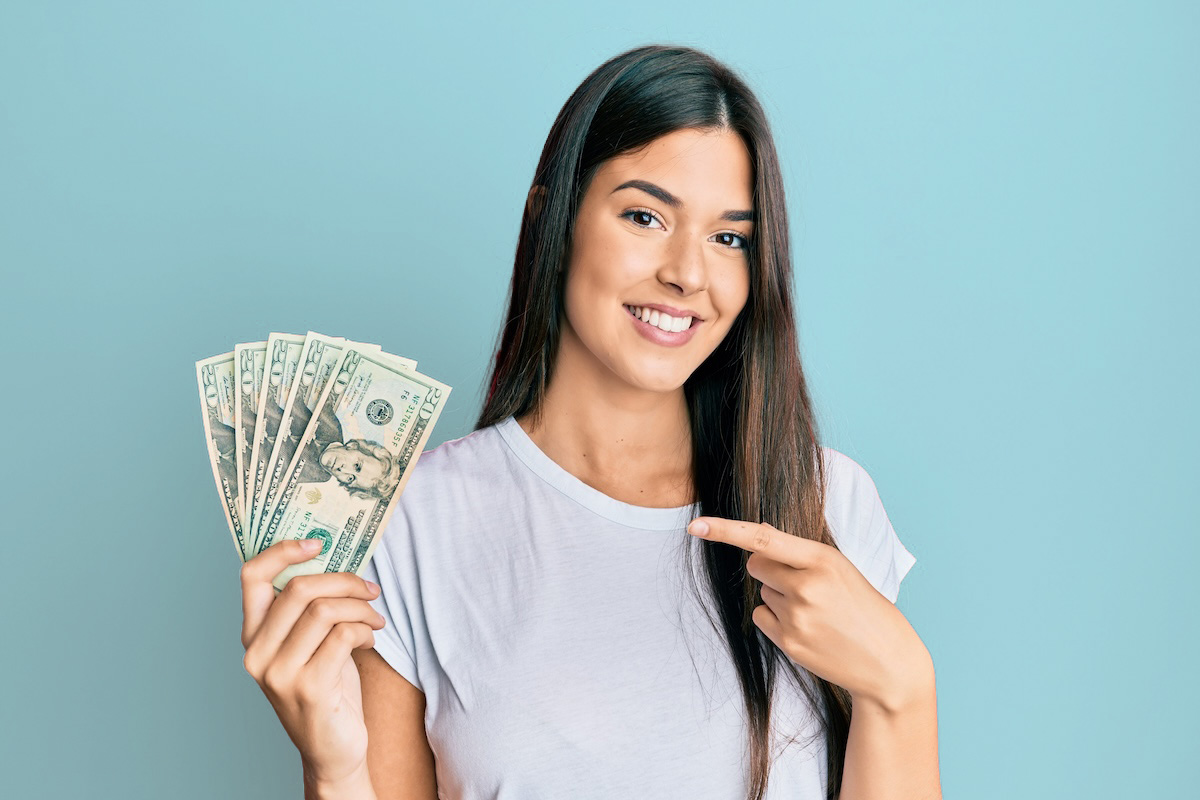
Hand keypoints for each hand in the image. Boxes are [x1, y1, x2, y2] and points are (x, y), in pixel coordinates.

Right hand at [240, 538, 386, 785]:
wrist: (333, 750)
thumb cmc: (327, 688)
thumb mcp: (309, 644)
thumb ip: (308, 609)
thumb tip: (335, 558)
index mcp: (253, 635)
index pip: (252, 577)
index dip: (283, 551)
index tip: (317, 542)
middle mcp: (257, 653)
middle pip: (299, 588)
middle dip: (345, 580)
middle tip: (369, 589)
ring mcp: (280, 673)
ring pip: (325, 609)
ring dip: (361, 607)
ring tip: (375, 617)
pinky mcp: (309, 688)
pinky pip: (344, 635)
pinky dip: (366, 628)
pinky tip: (372, 637)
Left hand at [687, 516, 929, 709]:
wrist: (887, 661)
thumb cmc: (863, 607)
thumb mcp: (840, 569)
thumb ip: (799, 553)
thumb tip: (756, 533)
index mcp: (823, 560)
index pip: (764, 539)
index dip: (726, 530)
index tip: (697, 525)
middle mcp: (806, 587)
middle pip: (756, 564)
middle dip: (770, 568)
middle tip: (803, 583)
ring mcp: (796, 617)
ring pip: (762, 591)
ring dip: (780, 595)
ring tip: (816, 610)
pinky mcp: (788, 642)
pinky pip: (762, 616)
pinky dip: (776, 618)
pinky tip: (806, 626)